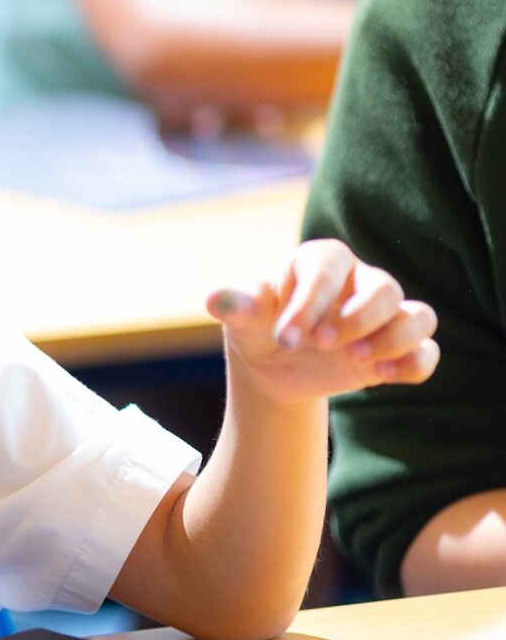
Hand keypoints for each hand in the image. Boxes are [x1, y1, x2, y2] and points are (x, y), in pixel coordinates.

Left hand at [208, 239, 438, 405]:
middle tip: (319, 344)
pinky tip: (383, 376)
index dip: (310, 302)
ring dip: (394, 339)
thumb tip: (214, 299)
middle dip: (356, 319)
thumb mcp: (242, 316)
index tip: (284, 337)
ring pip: (418, 316)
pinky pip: (426, 351)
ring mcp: (383, 317)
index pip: (328, 269)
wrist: (272, 363)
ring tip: (357, 359)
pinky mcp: (396, 350)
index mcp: (321, 262)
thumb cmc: (257, 324)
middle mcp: (360, 283)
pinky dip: (415, 363)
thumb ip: (236, 304)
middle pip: (384, 289)